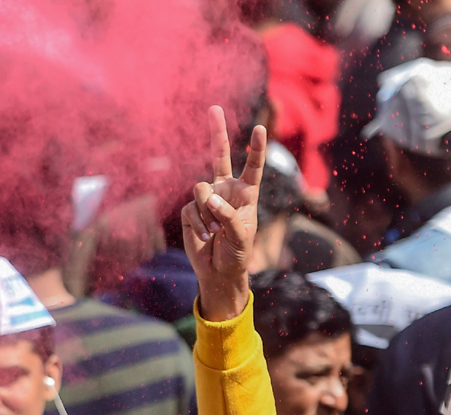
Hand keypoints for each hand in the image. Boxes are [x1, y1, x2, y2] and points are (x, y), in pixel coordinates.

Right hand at [181, 106, 265, 321]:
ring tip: (216, 231)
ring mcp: (207, 199)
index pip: (252, 166)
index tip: (259, 129)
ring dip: (208, 213)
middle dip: (217, 132)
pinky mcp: (191, 210)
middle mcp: (225, 190)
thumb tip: (210, 198)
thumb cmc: (237, 252)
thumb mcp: (241, 236)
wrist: (218, 270)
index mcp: (246, 193)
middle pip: (219, 155)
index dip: (255, 148)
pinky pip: (192, 209)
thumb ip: (229, 215)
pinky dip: (200, 224)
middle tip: (214, 108)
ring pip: (202, 190)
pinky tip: (206, 236)